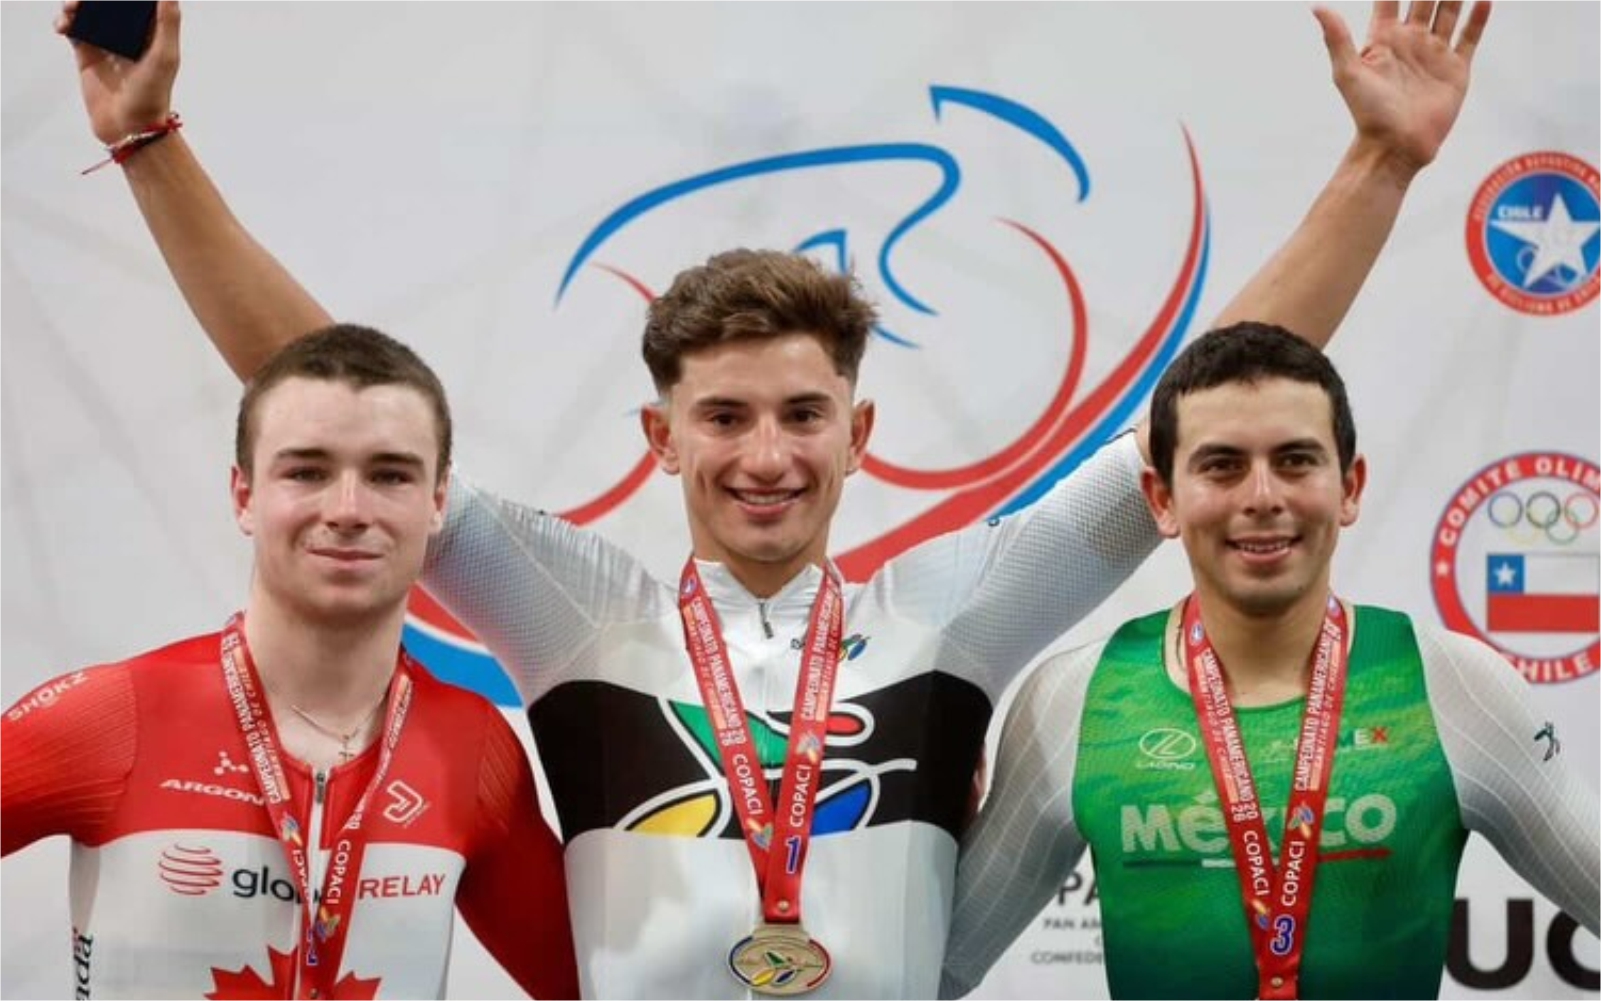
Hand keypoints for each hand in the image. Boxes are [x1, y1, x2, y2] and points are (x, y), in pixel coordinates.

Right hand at [55, 0, 180, 144]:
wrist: (128, 126)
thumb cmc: (152, 94)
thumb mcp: (164, 57)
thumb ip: (168, 24)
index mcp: (150, 33)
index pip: (137, 4)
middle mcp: (128, 36)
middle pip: (109, 5)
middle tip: (83, 0)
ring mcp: (106, 44)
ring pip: (89, 14)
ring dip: (76, 6)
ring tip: (71, 9)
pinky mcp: (87, 55)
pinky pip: (74, 31)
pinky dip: (65, 23)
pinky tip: (63, 25)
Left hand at [1314, 1, 1490, 176]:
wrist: (1396, 145)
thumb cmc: (1368, 112)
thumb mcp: (1347, 72)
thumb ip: (1336, 37)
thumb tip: (1316, 6)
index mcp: (1384, 39)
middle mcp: (1410, 42)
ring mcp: (1434, 53)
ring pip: (1448, 11)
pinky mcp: (1456, 69)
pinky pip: (1470, 37)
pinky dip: (1478, 18)